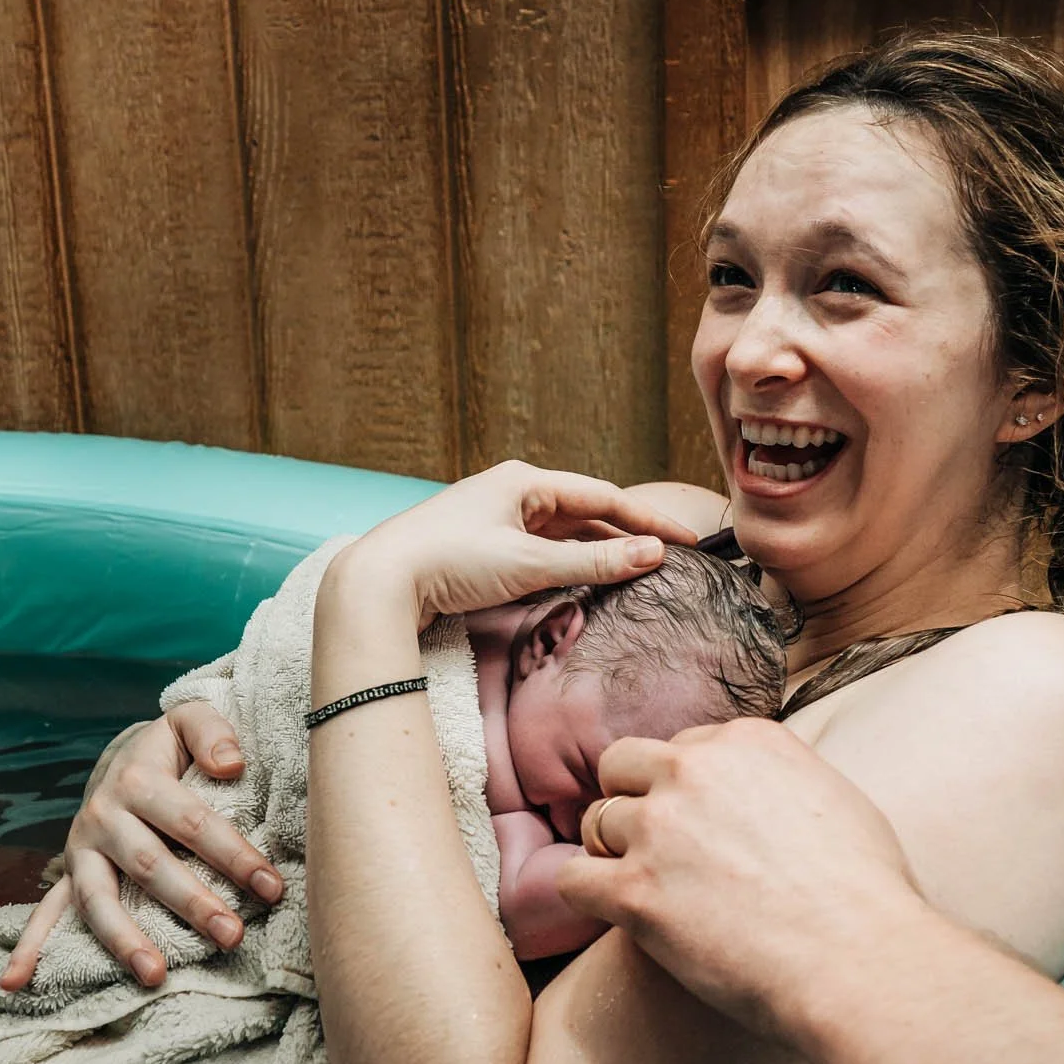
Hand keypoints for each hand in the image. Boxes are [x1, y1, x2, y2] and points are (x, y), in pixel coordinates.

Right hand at [0, 701, 280, 990]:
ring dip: (124, 940)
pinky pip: (47, 912)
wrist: (128, 757)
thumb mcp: (192, 721)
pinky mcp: (71, 874)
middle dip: (193, 904)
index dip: (234, 854)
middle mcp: (103, 816)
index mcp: (137, 779)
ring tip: (156, 974)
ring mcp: (82, 850)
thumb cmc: (173, 748)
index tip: (272, 887)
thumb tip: (231, 764)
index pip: (192, 822)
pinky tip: (15, 982)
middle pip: (150, 866)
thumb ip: (213, 732)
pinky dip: (31, 947)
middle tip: (233, 935)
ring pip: (99, 899)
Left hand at [329, 461, 699, 626]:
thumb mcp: (528, 563)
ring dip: (596, 550)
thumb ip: (593, 560)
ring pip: (561, 533)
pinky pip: (538, 549)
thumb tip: (652, 556)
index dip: (647, 521)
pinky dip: (566, 562)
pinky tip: (581, 578)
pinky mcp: (480, 545)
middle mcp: (511, 492)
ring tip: (633, 571)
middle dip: (625, 534)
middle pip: (585, 512)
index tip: (685, 541)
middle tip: (666, 558)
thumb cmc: (448, 562)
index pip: (604, 496)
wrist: (378, 581)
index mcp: (525, 481)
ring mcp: (495, 518)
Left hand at [557, 720, 924, 1038]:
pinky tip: (614, 914)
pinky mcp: (634, 890)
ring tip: (646, 889)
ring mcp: (659, 828)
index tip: (701, 825)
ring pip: (596, 821)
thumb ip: (782, 780)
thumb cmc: (867, 893)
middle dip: (633, 800)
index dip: (686, 789)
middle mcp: (695, 770)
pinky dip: (586, 896)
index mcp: (747, 739)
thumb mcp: (836, 798)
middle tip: (656, 848)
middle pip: (623, 765)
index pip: (685, 745)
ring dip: (613, 852)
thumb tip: (764, 795)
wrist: (858, 959)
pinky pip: (571, 879)